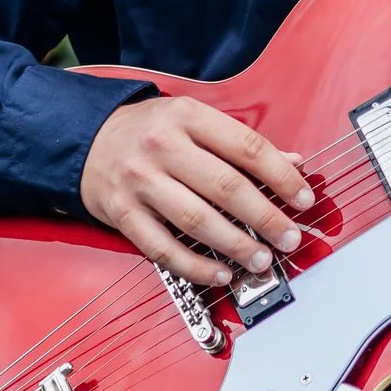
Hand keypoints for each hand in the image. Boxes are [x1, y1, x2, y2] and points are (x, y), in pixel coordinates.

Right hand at [79, 95, 313, 286]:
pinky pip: (163, 248)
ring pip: (197, 220)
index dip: (282, 176)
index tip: (304, 198)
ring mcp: (140, 181)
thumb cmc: (148, 131)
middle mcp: (163, 147)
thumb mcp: (194, 120)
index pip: (247, 147)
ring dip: (236, 245)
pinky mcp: (122, 213)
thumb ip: (241, 143)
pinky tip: (220, 273)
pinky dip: (195, 265)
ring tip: (261, 259)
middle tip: (289, 238)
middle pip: (226, 187)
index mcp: (187, 117)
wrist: (86, 139)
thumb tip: (294, 163)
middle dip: (266, 218)